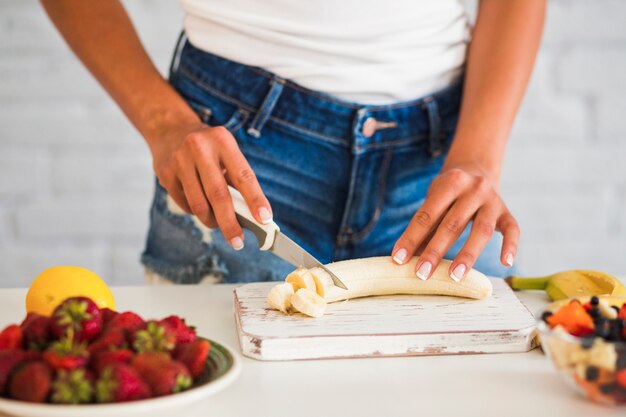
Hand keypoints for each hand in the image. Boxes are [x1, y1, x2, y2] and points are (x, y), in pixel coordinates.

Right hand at [150, 120, 271, 249]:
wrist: (169, 129)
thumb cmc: (209, 148)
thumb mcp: (226, 151)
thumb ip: (237, 179)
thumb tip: (251, 216)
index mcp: (223, 141)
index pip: (243, 175)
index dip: (255, 199)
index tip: (264, 219)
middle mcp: (200, 148)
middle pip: (218, 194)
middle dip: (230, 223)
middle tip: (238, 242)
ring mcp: (180, 161)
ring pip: (199, 204)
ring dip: (212, 221)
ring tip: (219, 225)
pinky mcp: (165, 174)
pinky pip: (185, 204)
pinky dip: (196, 212)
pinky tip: (200, 206)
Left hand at [390, 166, 518, 280]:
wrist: (477, 169)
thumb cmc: (448, 194)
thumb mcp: (434, 201)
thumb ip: (424, 227)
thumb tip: (404, 259)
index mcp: (449, 183)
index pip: (427, 215)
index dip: (411, 238)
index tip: (398, 259)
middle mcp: (473, 189)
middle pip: (452, 223)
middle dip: (435, 251)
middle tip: (422, 274)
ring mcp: (493, 200)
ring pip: (482, 230)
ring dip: (467, 255)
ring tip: (455, 277)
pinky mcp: (507, 212)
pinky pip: (513, 230)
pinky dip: (511, 246)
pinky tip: (506, 263)